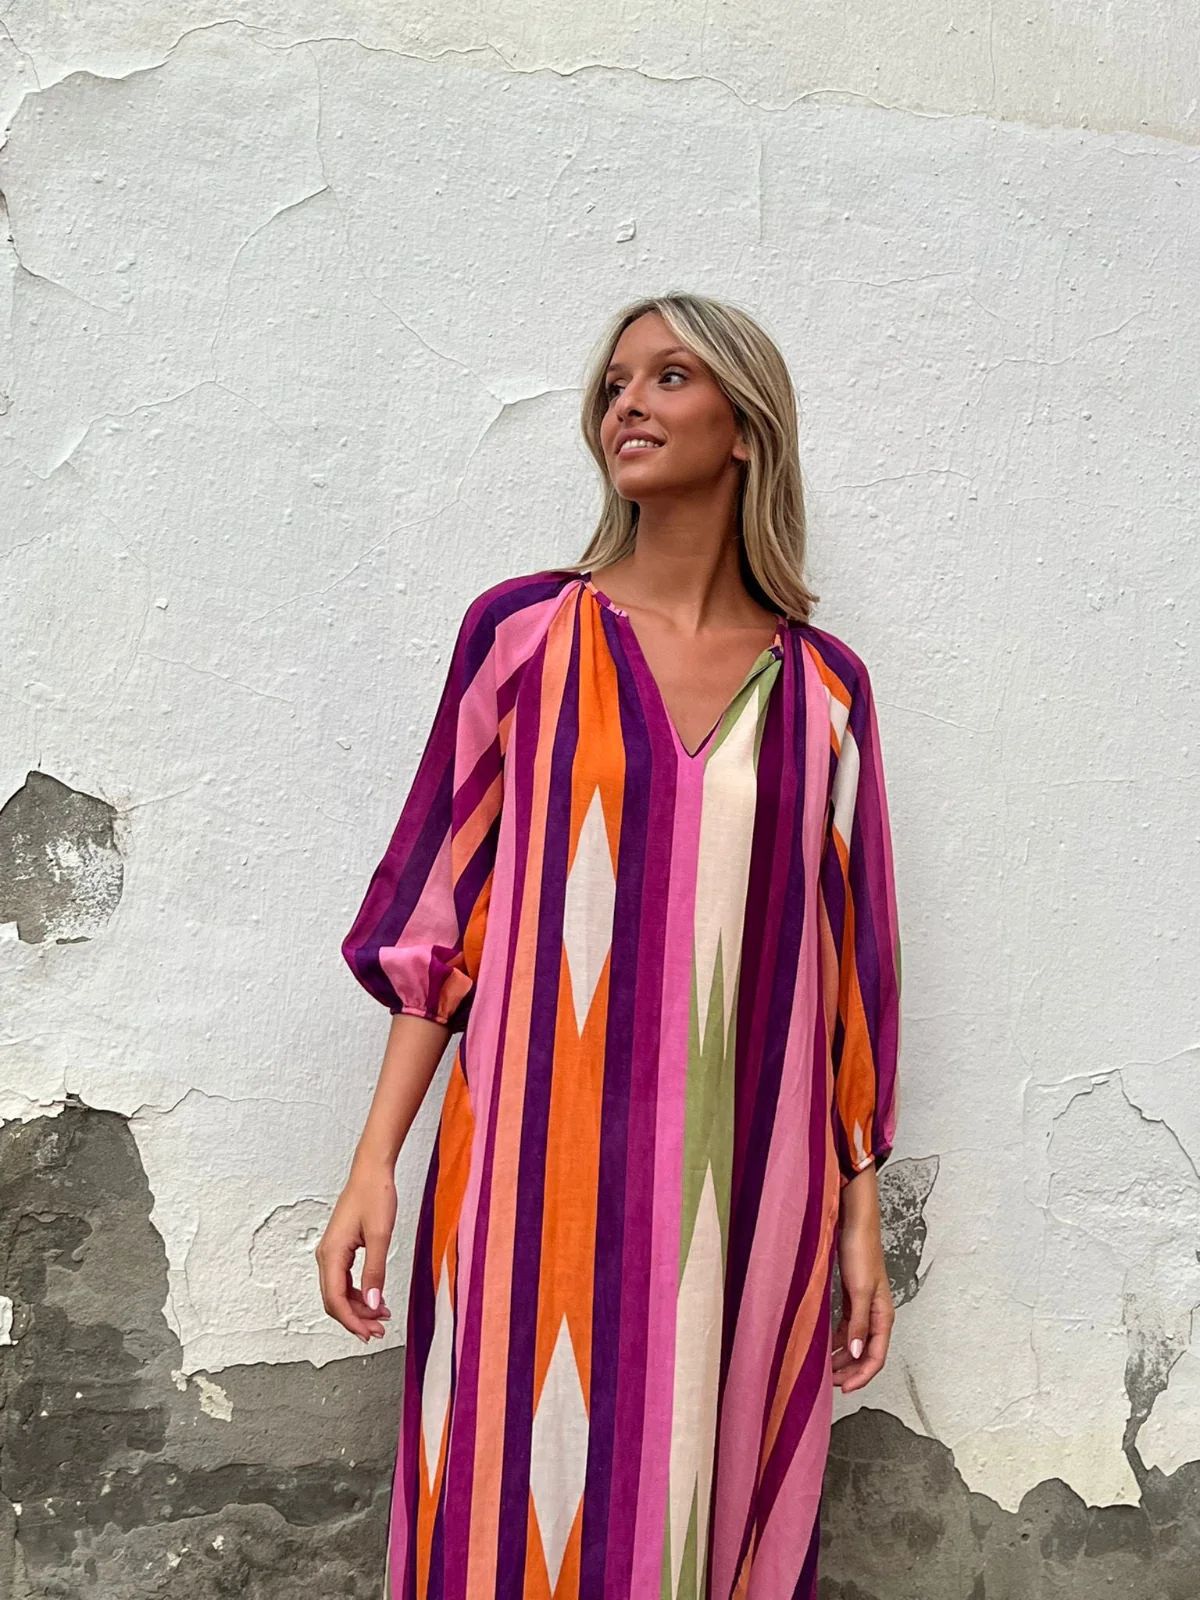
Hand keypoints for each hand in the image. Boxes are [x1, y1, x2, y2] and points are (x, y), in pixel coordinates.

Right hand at [315, 1160, 397, 1345]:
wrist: (371, 1171)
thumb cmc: (375, 1195)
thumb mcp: (380, 1235)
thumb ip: (375, 1271)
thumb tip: (374, 1303)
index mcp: (331, 1254)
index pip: (335, 1300)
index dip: (352, 1321)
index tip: (370, 1333)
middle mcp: (326, 1256)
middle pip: (334, 1300)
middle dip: (356, 1318)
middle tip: (380, 1330)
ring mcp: (331, 1253)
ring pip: (339, 1292)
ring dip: (358, 1308)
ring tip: (382, 1317)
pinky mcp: (340, 1249)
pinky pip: (344, 1280)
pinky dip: (358, 1294)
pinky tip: (376, 1298)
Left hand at [831, 1204, 893, 1392]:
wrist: (855, 1224)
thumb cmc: (860, 1252)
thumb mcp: (859, 1290)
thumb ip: (858, 1323)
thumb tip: (856, 1352)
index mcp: (883, 1316)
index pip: (876, 1357)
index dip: (861, 1376)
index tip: (843, 1389)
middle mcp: (876, 1315)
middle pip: (867, 1354)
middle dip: (851, 1372)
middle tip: (830, 1385)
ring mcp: (863, 1307)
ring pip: (855, 1342)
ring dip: (843, 1358)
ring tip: (825, 1370)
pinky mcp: (852, 1298)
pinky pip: (847, 1328)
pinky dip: (837, 1341)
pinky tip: (824, 1347)